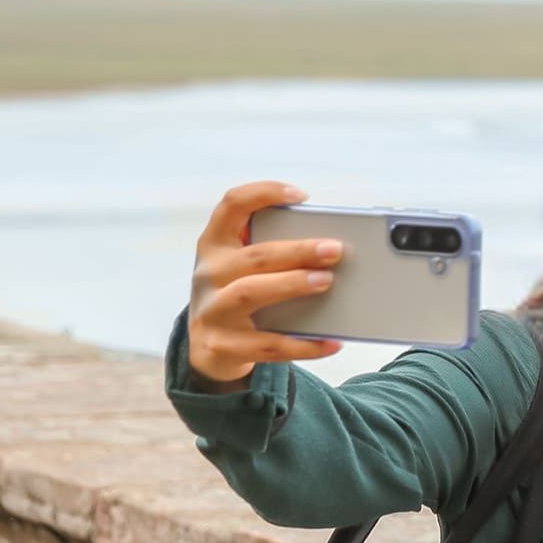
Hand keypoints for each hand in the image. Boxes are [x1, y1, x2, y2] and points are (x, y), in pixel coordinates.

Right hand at [185, 181, 344, 384]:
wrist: (208, 348)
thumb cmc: (239, 294)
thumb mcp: (242, 267)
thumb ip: (274, 252)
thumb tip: (331, 249)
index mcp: (215, 244)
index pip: (231, 206)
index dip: (263, 194)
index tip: (301, 196)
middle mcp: (208, 274)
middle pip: (253, 256)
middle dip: (296, 251)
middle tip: (334, 250)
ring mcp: (212, 311)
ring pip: (250, 293)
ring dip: (291, 285)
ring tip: (327, 282)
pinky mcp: (223, 346)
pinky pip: (268, 345)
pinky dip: (303, 344)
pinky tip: (332, 341)